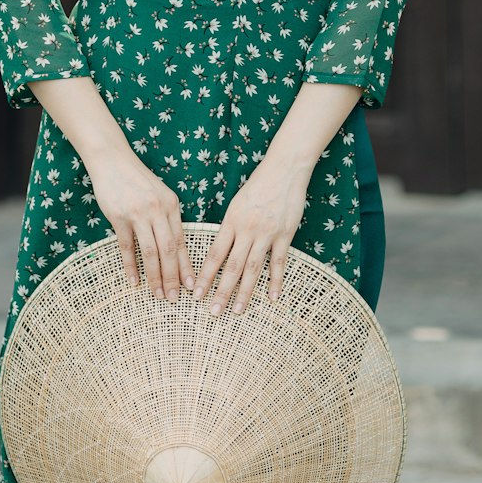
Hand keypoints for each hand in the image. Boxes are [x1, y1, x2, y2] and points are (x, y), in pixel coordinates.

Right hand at [86, 151, 195, 301]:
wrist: (113, 161)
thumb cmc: (137, 179)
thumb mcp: (160, 194)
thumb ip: (167, 217)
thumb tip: (173, 248)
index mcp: (171, 205)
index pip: (181, 241)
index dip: (186, 266)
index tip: (191, 285)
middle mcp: (158, 210)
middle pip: (168, 250)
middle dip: (173, 277)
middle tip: (173, 298)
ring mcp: (138, 213)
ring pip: (150, 251)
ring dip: (154, 276)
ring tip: (157, 294)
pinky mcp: (119, 217)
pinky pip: (126, 246)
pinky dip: (130, 266)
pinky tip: (133, 281)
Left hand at [193, 157, 308, 314]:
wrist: (284, 170)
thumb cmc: (258, 185)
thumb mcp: (237, 203)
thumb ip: (230, 227)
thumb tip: (220, 249)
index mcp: (231, 221)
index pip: (215, 254)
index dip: (205, 275)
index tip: (196, 293)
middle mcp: (247, 230)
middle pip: (232, 266)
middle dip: (221, 291)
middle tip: (213, 312)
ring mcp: (267, 234)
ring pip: (253, 268)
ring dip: (245, 292)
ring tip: (237, 311)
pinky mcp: (285, 235)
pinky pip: (279, 262)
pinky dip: (276, 281)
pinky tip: (272, 297)